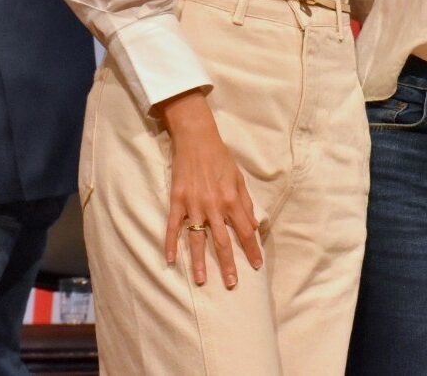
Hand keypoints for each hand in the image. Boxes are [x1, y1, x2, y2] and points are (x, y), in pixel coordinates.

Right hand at [157, 90, 263, 288]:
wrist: (197, 141)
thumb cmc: (221, 160)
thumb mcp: (239, 180)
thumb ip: (246, 204)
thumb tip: (254, 226)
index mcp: (232, 200)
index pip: (245, 231)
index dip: (251, 250)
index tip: (256, 266)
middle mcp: (214, 206)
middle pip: (222, 241)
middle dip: (228, 264)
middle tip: (232, 284)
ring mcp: (194, 205)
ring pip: (197, 239)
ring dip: (200, 262)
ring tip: (202, 281)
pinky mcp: (177, 202)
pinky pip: (173, 227)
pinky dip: (171, 244)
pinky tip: (171, 261)